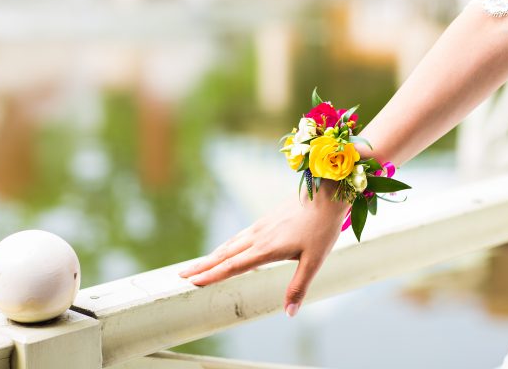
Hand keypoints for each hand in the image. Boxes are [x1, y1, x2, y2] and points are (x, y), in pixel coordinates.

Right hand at [178, 180, 348, 316]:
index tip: (193, 281)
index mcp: (266, 249)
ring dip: (212, 255)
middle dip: (202, 266)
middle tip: (182, 275)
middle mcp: (258, 237)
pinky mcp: (265, 221)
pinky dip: (226, 246)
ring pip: (230, 244)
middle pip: (224, 254)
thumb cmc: (321, 229)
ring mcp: (260, 227)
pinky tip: (226, 249)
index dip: (212, 275)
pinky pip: (239, 236)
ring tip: (198, 265)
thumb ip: (298, 287)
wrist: (325, 195)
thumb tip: (290, 313)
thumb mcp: (314, 261)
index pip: (233, 266)